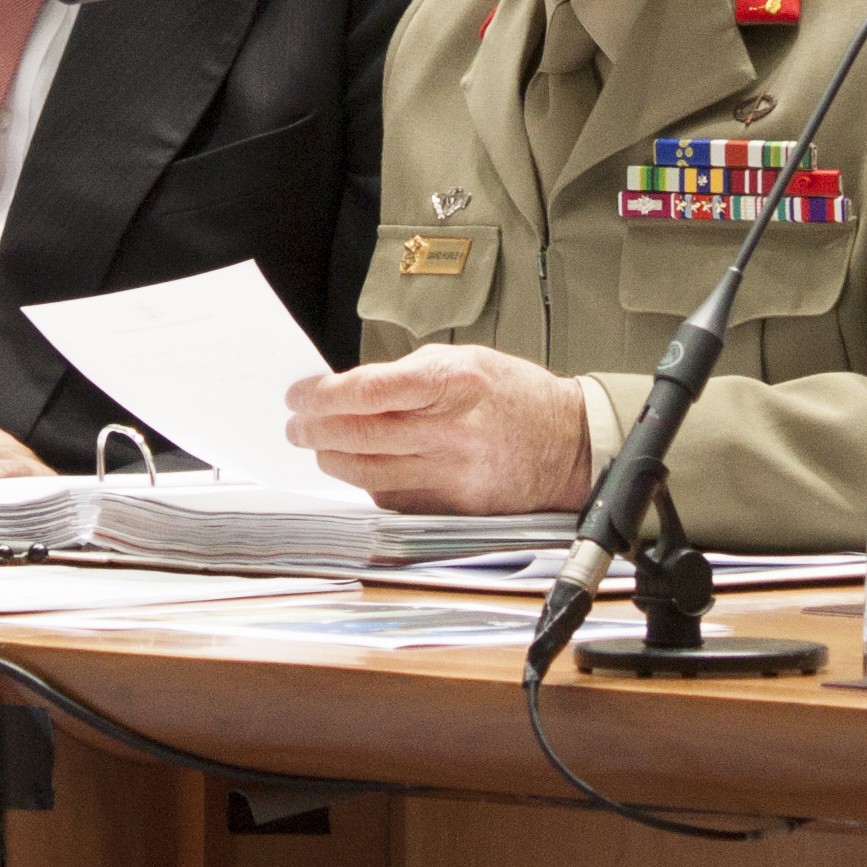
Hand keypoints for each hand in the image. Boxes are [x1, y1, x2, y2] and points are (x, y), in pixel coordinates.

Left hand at [283, 345, 593, 514]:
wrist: (569, 445)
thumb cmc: (517, 397)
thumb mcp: (466, 360)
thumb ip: (408, 375)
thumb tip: (352, 390)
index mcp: (452, 384)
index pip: (366, 391)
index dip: (321, 395)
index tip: (299, 395)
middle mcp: (450, 431)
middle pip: (359, 435)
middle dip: (315, 430)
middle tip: (297, 426)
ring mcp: (451, 475)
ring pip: (367, 472)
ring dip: (334, 459)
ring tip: (320, 447)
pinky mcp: (452, 507)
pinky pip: (392, 498)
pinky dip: (367, 484)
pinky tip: (359, 469)